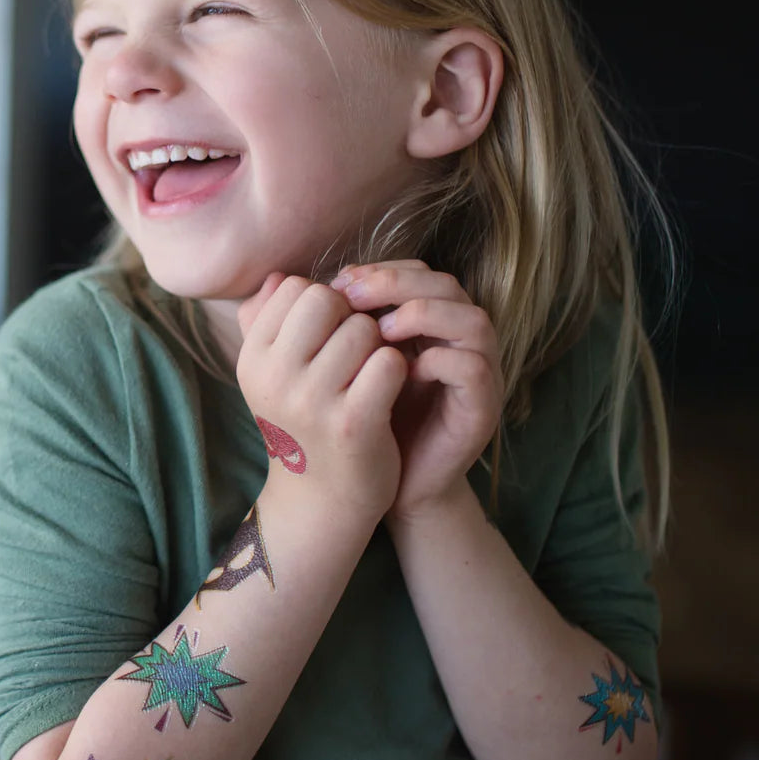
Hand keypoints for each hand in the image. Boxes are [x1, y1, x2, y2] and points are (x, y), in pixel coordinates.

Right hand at [236, 273, 408, 519]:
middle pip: (327, 300)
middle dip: (351, 317)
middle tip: (354, 351)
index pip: (296, 287)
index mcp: (252, 358)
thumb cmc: (303, 423)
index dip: (324, 302)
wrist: (321, 500)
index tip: (327, 335)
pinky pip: (389, 362)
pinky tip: (387, 392)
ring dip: (377, 346)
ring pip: (363, 329)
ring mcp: (312, 401)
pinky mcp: (354, 423)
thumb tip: (279, 275)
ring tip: (369, 375)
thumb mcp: (273, 375)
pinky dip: (397, 371)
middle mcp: (274, 377)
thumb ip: (268, 321)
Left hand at [329, 260, 503, 520]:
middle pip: (445, 285)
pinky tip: (397, 369)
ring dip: (422, 315)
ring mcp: (479, 372)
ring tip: (376, 330)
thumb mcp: (334, 367)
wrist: (389, 489)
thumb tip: (276, 280)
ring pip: (471, 319)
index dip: (379, 270)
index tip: (336, 284)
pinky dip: (437, 361)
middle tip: (351, 295)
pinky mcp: (482, 407)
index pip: (416, 272)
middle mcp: (459, 341)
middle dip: (396, 283)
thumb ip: (312, 323)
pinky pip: (473, 368)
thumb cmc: (361, 423)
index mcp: (429, 323)